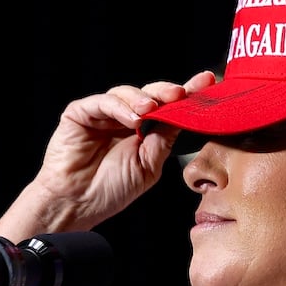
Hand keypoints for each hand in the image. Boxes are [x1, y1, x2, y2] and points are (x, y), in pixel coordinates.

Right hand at [0, 70, 216, 235]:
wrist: (78, 203)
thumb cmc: (110, 190)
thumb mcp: (148, 165)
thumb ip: (163, 140)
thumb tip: (183, 116)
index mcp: (143, 131)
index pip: (168, 108)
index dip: (187, 94)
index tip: (207, 82)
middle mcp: (125, 118)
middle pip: (150, 94)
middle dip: (168, 91)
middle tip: (181, 93)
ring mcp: (102, 114)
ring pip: (127, 93)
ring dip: (143, 99)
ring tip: (152, 109)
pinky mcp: (80, 113)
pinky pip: (103, 102)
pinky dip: (120, 106)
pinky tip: (132, 118)